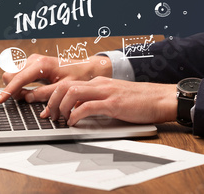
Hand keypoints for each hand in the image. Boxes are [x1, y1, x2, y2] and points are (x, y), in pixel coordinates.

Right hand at [0, 54, 111, 103]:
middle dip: (13, 90)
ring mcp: (32, 60)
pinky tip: (30, 91)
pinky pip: (18, 74)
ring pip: (12, 74)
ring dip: (16, 87)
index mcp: (41, 64)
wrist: (86, 67)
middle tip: (27, 99)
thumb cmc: (79, 76)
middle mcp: (34, 60)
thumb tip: (29, 99)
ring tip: (31, 95)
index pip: (18, 79)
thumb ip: (46, 94)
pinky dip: (20, 84)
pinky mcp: (33, 63)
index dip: (8, 92)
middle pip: (10, 75)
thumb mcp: (64, 88)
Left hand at [41, 76, 177, 125]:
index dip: (51, 94)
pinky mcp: (113, 103)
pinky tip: (73, 122)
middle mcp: (100, 84)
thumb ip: (98, 100)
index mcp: (99, 82)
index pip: (68, 82)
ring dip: (61, 107)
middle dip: (50, 99)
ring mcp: (106, 92)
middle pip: (65, 85)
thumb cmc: (140, 101)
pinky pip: (88, 106)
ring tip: (60, 119)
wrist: (160, 98)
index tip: (42, 105)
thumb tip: (80, 110)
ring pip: (73, 92)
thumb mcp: (115, 97)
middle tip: (47, 114)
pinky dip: (76, 115)